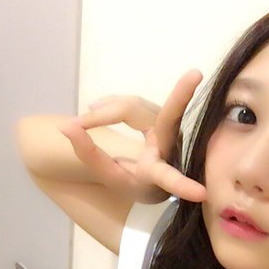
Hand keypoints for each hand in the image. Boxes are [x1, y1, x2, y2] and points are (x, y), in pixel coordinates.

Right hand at [58, 69, 206, 203]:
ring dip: (108, 110)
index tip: (202, 194)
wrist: (153, 178)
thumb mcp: (109, 176)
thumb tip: (66, 127)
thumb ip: (89, 155)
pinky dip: (112, 105)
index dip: (183, 186)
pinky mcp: (166, 117)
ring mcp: (170, 129)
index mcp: (158, 172)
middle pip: (169, 119)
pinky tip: (94, 108)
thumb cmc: (133, 182)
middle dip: (180, 97)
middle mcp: (170, 148)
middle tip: (195, 74)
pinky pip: (134, 103)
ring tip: (84, 119)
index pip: (169, 177)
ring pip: (136, 107)